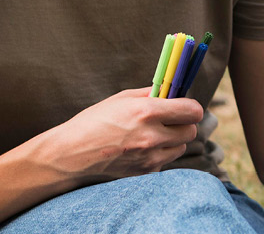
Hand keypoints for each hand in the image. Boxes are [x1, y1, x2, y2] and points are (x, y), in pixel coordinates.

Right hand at [35, 88, 203, 183]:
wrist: (71, 155)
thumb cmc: (93, 122)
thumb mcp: (121, 99)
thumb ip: (151, 94)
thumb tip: (173, 90)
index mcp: (146, 112)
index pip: (192, 111)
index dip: (192, 108)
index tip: (185, 106)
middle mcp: (151, 136)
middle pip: (191, 131)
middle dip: (184, 124)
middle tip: (170, 120)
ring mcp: (149, 158)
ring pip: (180, 147)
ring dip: (172, 140)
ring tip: (151, 135)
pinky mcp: (145, 173)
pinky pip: (165, 161)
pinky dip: (158, 155)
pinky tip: (139, 150)